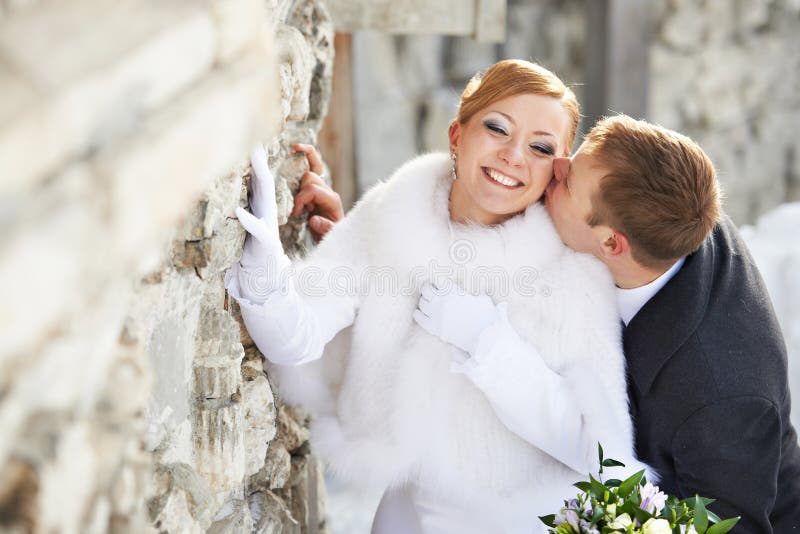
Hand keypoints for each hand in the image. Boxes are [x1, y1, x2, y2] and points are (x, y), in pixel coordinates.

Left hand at [236, 145, 286, 280]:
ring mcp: (267, 227)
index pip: (259, 180)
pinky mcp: (264, 243)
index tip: (251, 140)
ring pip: (266, 200)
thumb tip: (226, 189)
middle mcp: (266, 213)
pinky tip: (240, 212)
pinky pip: (257, 230)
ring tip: (256, 163)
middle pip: (265, 183)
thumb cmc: (253, 250)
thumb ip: (242, 207)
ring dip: (260, 181)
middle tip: (256, 142)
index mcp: (261, 208)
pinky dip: (249, 220)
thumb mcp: (246, 226)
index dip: (256, 161)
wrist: (266, 276)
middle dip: (260, 163)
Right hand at [291, 143, 343, 241]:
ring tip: (300, 202)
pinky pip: (313, 165)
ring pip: (310, 170)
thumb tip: (313, 219)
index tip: (295, 213)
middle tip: (300, 209)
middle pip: (310, 177)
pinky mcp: (316, 187)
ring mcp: (323, 188)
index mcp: (332, 201)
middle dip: (301, 191)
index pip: (313, 190)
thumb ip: (324, 228)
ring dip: (300, 183)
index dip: (301, 199)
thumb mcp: (329, 236)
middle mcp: (329, 191)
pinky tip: (296, 149)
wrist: (332, 237)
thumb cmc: (330, 236)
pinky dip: (306, 156)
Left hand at [413, 282, 499, 354]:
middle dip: (427, 288)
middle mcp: (441, 301)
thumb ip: (477, 294)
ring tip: (426, 300)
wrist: (483, 336)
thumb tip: (479, 293)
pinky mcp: (435, 328)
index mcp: (453, 291)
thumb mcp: (483, 300)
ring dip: (423, 300)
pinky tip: (418, 313)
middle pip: (426, 289)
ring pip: (422, 303)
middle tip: (429, 289)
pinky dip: (418, 314)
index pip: (438, 279)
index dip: (437, 279)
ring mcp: (436, 314)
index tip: (438, 281)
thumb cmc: (486, 317)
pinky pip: (420, 319)